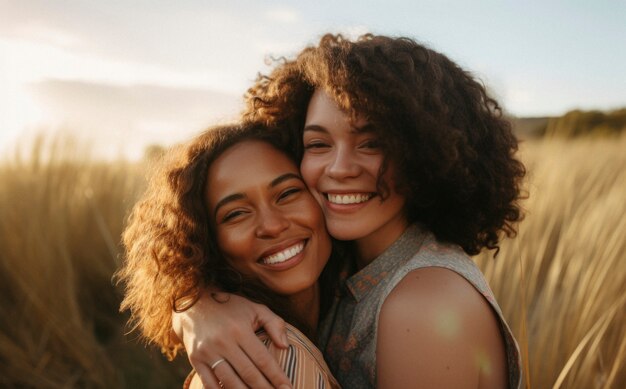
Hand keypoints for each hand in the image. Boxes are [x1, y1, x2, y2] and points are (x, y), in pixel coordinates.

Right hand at [173, 289, 291, 388]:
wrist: (194, 305)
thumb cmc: (231, 308)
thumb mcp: (255, 309)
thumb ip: (274, 324)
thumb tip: (285, 346)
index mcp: (240, 329)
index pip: (262, 359)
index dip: (276, 376)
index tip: (288, 388)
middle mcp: (223, 341)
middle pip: (248, 373)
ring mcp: (207, 352)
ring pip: (229, 381)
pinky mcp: (195, 360)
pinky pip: (209, 384)